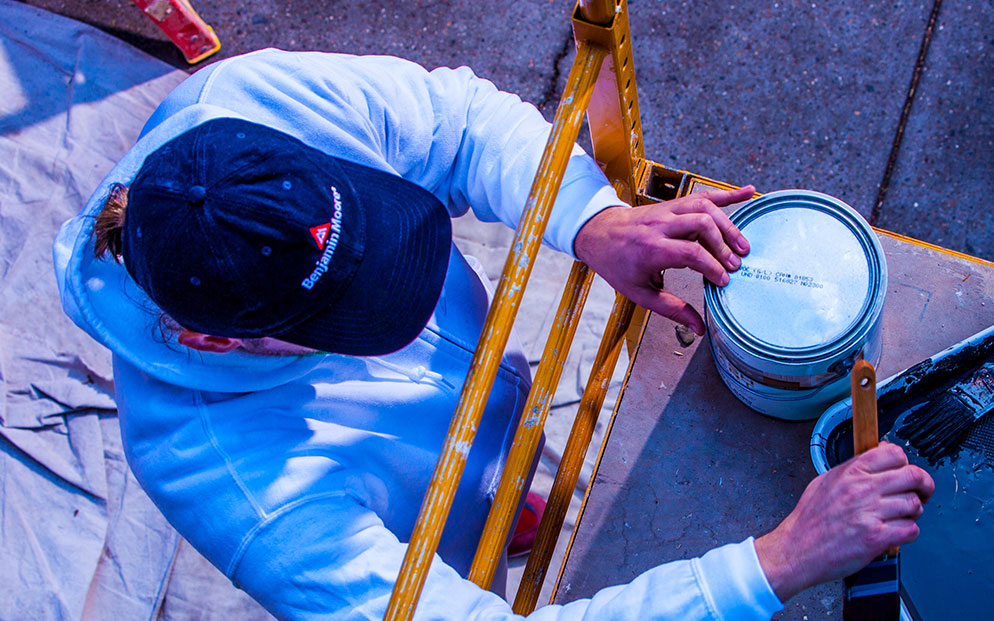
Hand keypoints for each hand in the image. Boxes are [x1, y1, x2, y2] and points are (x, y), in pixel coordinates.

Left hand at [573, 186, 753, 334]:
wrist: (598, 233)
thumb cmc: (616, 263)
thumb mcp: (638, 292)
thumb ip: (671, 308)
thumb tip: (698, 327)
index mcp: (651, 249)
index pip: (691, 253)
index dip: (712, 266)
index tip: (723, 281)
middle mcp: (660, 225)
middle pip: (701, 225)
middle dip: (723, 245)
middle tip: (736, 265)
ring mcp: (667, 211)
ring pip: (704, 207)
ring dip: (728, 224)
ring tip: (742, 245)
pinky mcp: (673, 204)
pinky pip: (702, 195)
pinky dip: (727, 195)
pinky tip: (747, 194)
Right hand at [754, 442, 934, 601]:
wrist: (797, 549)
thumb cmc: (810, 519)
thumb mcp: (826, 482)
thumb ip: (854, 468)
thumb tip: (880, 454)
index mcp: (850, 473)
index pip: (894, 454)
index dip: (906, 463)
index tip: (906, 472)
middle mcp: (861, 489)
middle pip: (913, 476)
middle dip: (925, 485)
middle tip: (922, 493)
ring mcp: (869, 513)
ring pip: (914, 505)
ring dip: (913, 513)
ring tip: (900, 517)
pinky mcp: (876, 537)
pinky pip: (911, 530)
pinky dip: (908, 533)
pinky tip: (894, 533)